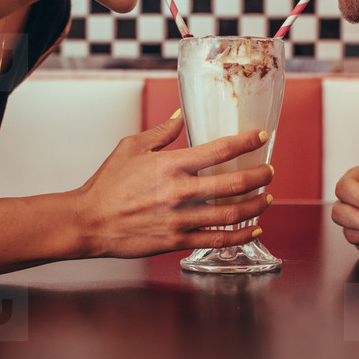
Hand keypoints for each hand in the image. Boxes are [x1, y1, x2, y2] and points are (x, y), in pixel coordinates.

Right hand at [75, 112, 273, 257]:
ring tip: (266, 199)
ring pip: (231, 214)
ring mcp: (180, 219)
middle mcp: (179, 192)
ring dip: (256, 206)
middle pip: (234, 184)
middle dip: (260, 177)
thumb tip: (179, 117)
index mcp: (170, 165)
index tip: (261, 137)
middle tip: (269, 172)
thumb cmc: (106, 185)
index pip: (219, 150)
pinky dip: (241, 236)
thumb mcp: (130, 148)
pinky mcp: (177, 241)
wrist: (89, 222)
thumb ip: (160, 134)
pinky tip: (253, 230)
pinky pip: (217, 240)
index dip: (246, 142)